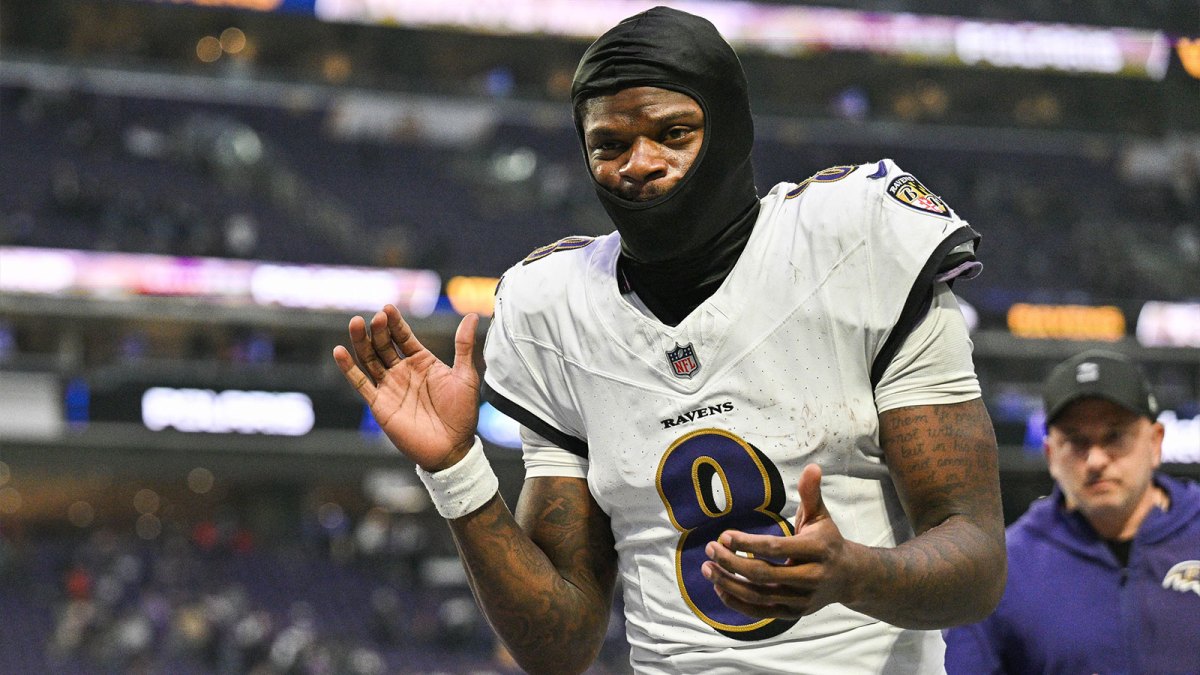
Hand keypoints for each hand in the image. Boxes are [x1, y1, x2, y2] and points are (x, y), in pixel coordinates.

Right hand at [332, 304, 480, 471]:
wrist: (453, 448)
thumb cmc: (462, 413)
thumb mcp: (465, 376)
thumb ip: (464, 346)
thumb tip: (472, 316)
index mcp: (422, 361)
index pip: (404, 336)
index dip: (395, 322)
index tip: (388, 308)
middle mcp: (402, 371)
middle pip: (384, 344)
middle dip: (378, 329)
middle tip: (375, 317)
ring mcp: (389, 387)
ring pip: (369, 359)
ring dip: (361, 342)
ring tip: (356, 324)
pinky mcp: (379, 404)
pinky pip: (360, 384)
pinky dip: (349, 369)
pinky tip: (339, 352)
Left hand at [701, 464, 857, 619]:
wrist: (850, 577)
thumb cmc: (828, 541)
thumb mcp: (821, 516)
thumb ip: (811, 493)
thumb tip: (813, 467)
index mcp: (818, 551)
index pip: (776, 548)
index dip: (747, 543)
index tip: (723, 536)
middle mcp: (811, 578)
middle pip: (764, 575)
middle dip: (732, 563)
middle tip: (710, 549)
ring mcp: (802, 599)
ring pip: (759, 596)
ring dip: (729, 583)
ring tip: (707, 568)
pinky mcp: (793, 613)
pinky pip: (761, 612)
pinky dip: (737, 602)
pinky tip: (719, 587)